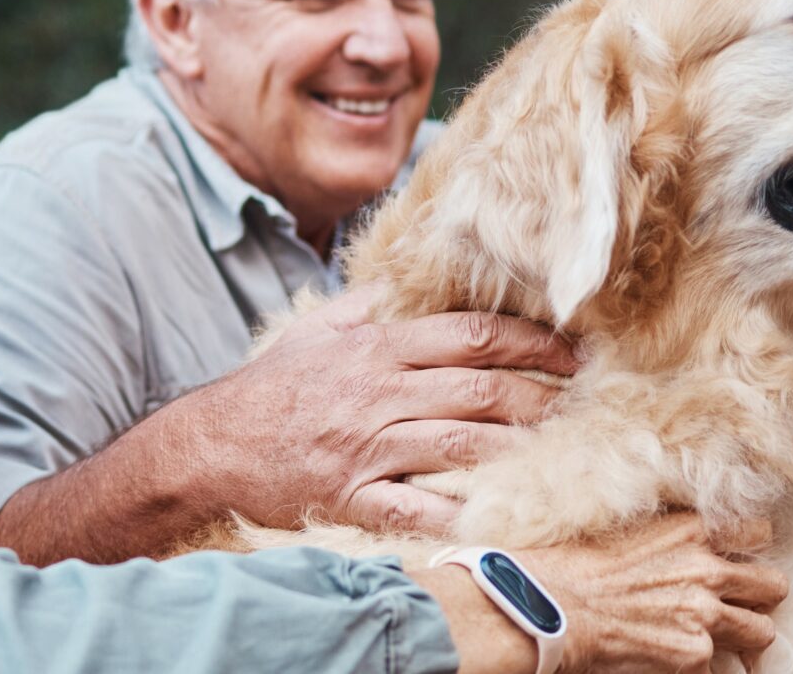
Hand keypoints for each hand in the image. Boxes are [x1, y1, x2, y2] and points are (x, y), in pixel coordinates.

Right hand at [159, 283, 579, 534]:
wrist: (210, 445)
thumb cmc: (266, 389)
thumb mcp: (312, 331)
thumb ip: (364, 306)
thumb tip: (406, 280)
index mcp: (374, 349)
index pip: (470, 335)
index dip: (530, 340)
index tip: (570, 347)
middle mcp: (378, 393)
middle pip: (479, 388)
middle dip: (541, 393)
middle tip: (582, 398)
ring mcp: (366, 447)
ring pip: (460, 442)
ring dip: (516, 446)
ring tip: (558, 447)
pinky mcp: (351, 495)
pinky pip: (413, 507)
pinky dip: (456, 512)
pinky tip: (495, 513)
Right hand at [513, 512, 785, 673]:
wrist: (552, 608)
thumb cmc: (574, 568)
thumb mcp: (629, 530)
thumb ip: (671, 537)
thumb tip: (687, 550)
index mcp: (691, 530)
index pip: (759, 531)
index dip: (751, 550)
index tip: (738, 561)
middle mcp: (707, 570)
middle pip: (774, 585)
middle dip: (759, 599)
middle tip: (738, 608)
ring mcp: (705, 616)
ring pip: (764, 633)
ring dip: (745, 640)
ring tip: (720, 643)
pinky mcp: (695, 656)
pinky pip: (723, 670)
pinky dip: (704, 670)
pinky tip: (681, 664)